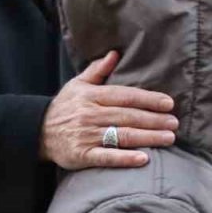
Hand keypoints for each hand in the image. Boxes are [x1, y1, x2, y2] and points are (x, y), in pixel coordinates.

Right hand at [39, 51, 177, 169]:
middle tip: (175, 123)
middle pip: (128, 116)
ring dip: (148, 137)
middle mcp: (90, 114)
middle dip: (154, 119)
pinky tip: (144, 158)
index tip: (169, 104)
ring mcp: (86, 135)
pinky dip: (125, 158)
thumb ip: (97, 70)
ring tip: (169, 138)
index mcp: (92, 96)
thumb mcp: (77, 85)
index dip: (148, 99)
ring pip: (122, 135)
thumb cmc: (64, 107)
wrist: (36, 132)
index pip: (125, 96)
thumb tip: (115, 53)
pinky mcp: (82, 155)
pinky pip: (107, 157)